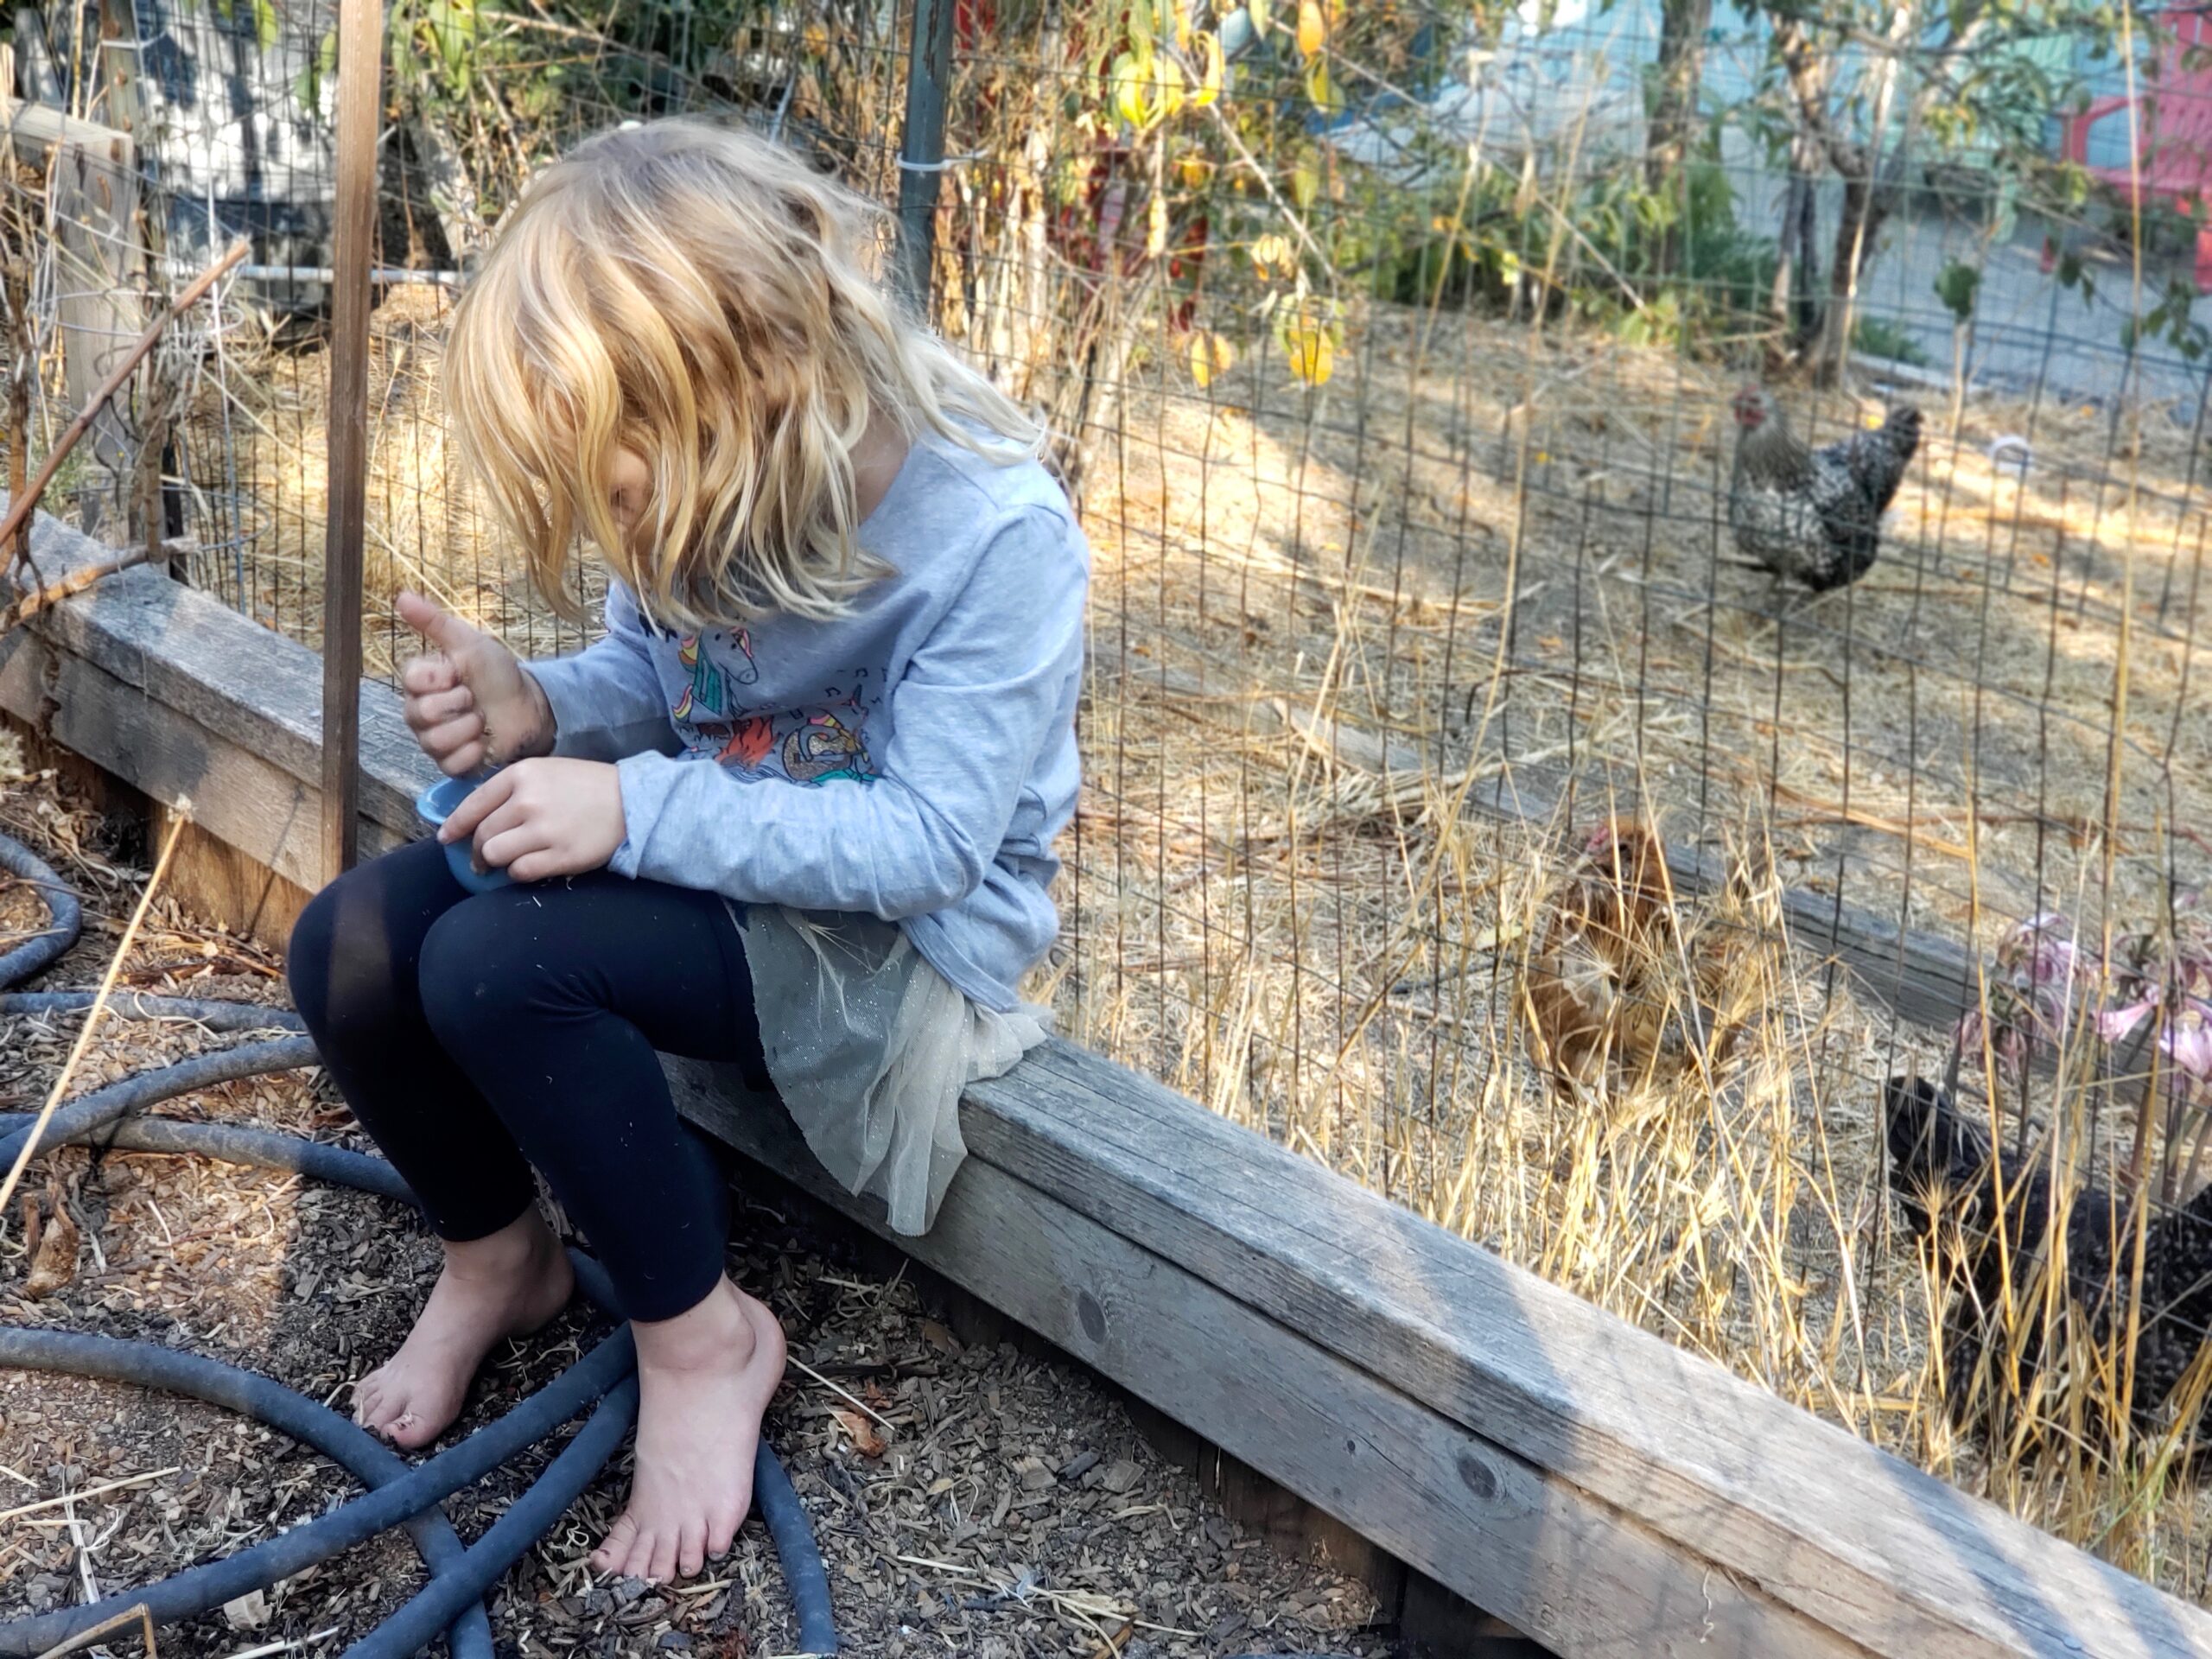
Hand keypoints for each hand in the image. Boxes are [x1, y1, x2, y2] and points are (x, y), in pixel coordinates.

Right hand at [397, 591, 555, 775]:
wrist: (529, 706)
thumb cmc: (498, 674)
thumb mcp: (469, 643)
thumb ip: (434, 622)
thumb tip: (401, 595)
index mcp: (419, 682)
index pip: (412, 681)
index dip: (440, 678)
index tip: (459, 673)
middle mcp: (419, 712)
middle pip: (421, 714)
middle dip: (459, 704)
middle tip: (475, 698)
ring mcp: (434, 740)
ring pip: (435, 741)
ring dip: (469, 728)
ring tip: (483, 719)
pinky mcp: (451, 764)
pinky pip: (450, 764)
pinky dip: (474, 752)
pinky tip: (485, 741)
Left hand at [440, 758, 625, 881]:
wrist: (630, 801)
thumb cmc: (585, 785)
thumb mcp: (545, 772)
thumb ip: (511, 790)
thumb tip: (476, 818)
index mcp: (521, 775)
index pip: (474, 804)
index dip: (455, 825)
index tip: (446, 838)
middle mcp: (528, 801)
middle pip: (482, 834)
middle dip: (475, 851)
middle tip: (479, 860)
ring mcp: (544, 830)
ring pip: (496, 854)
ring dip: (493, 864)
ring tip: (499, 866)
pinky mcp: (561, 855)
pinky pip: (521, 871)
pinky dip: (517, 873)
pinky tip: (525, 867)